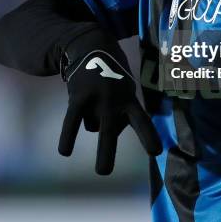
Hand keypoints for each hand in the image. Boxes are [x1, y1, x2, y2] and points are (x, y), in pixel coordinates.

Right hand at [57, 28, 161, 173]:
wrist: (94, 48)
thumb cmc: (114, 77)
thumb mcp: (125, 90)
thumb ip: (120, 113)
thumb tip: (102, 133)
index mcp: (130, 100)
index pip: (142, 121)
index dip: (148, 136)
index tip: (156, 152)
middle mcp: (115, 100)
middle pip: (110, 131)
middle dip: (106, 152)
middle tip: (103, 173)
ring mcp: (97, 98)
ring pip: (93, 128)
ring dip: (93, 122)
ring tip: (99, 134)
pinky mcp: (79, 96)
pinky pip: (72, 121)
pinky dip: (68, 136)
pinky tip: (65, 151)